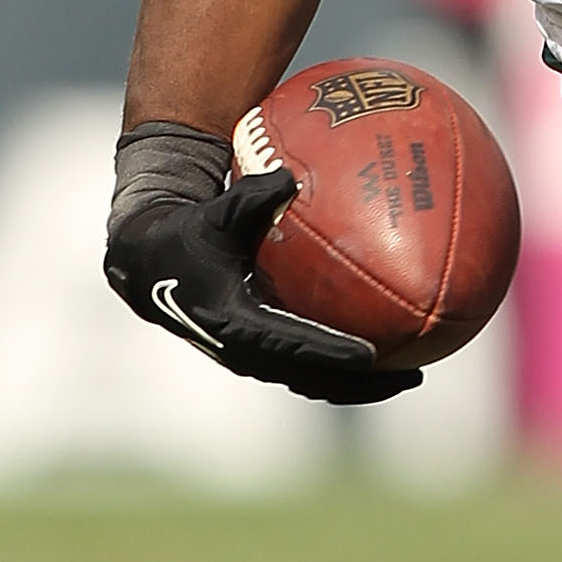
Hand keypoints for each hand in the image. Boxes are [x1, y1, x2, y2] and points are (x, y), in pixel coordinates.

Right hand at [105, 169, 422, 405]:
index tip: (370, 356)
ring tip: (409, 377)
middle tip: (412, 377)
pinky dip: (341, 369)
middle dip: (361, 384)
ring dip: (357, 386)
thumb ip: (248, 197)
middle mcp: (244, 350)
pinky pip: (306, 369)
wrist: (150, 266)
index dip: (330, 353)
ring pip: (312, 381)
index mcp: (234, 320)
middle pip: (311, 378)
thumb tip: (286, 174)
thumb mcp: (214, 214)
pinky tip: (382, 356)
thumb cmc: (187, 232)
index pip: (292, 344)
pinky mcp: (258, 355)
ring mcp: (251, 358)